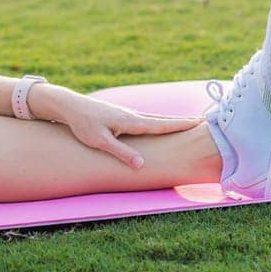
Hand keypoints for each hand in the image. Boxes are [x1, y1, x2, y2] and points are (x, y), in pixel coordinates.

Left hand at [39, 89, 200, 167]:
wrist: (69, 106)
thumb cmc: (83, 124)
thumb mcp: (101, 141)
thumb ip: (121, 153)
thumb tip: (141, 165)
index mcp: (131, 121)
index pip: (161, 125)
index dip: (180, 125)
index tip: (198, 123)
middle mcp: (132, 116)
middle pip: (162, 120)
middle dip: (181, 122)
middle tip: (201, 121)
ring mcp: (127, 115)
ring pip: (154, 120)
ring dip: (170, 122)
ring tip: (186, 124)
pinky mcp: (120, 116)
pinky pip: (145, 121)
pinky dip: (158, 122)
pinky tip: (158, 125)